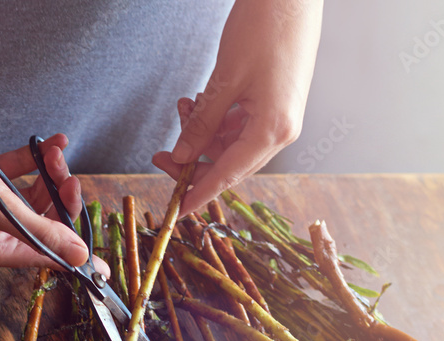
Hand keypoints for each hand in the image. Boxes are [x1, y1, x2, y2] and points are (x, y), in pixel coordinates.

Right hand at [0, 102, 107, 272]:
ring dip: (49, 176)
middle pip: (41, 224)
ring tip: (56, 155)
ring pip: (31, 196)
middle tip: (72, 181)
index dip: (72, 256)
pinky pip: (18, 173)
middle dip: (60, 200)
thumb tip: (79, 255)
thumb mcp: (2, 212)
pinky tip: (54, 143)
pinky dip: (35, 160)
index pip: (41, 257)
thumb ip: (44, 233)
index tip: (100, 268)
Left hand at [152, 0, 321, 217]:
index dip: (200, 194)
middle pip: (231, 164)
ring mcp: (282, 118)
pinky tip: (200, 103)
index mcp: (273, 130)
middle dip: (195, 161)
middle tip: (161, 155)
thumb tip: (182, 155)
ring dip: (205, 136)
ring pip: (234, 146)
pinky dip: (219, 122)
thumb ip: (203, 122)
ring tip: (184, 107)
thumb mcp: (224, 79)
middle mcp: (282, 131)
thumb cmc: (265, 26)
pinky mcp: (277, 105)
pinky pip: (243, 128)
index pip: (229, 175)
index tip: (178, 210)